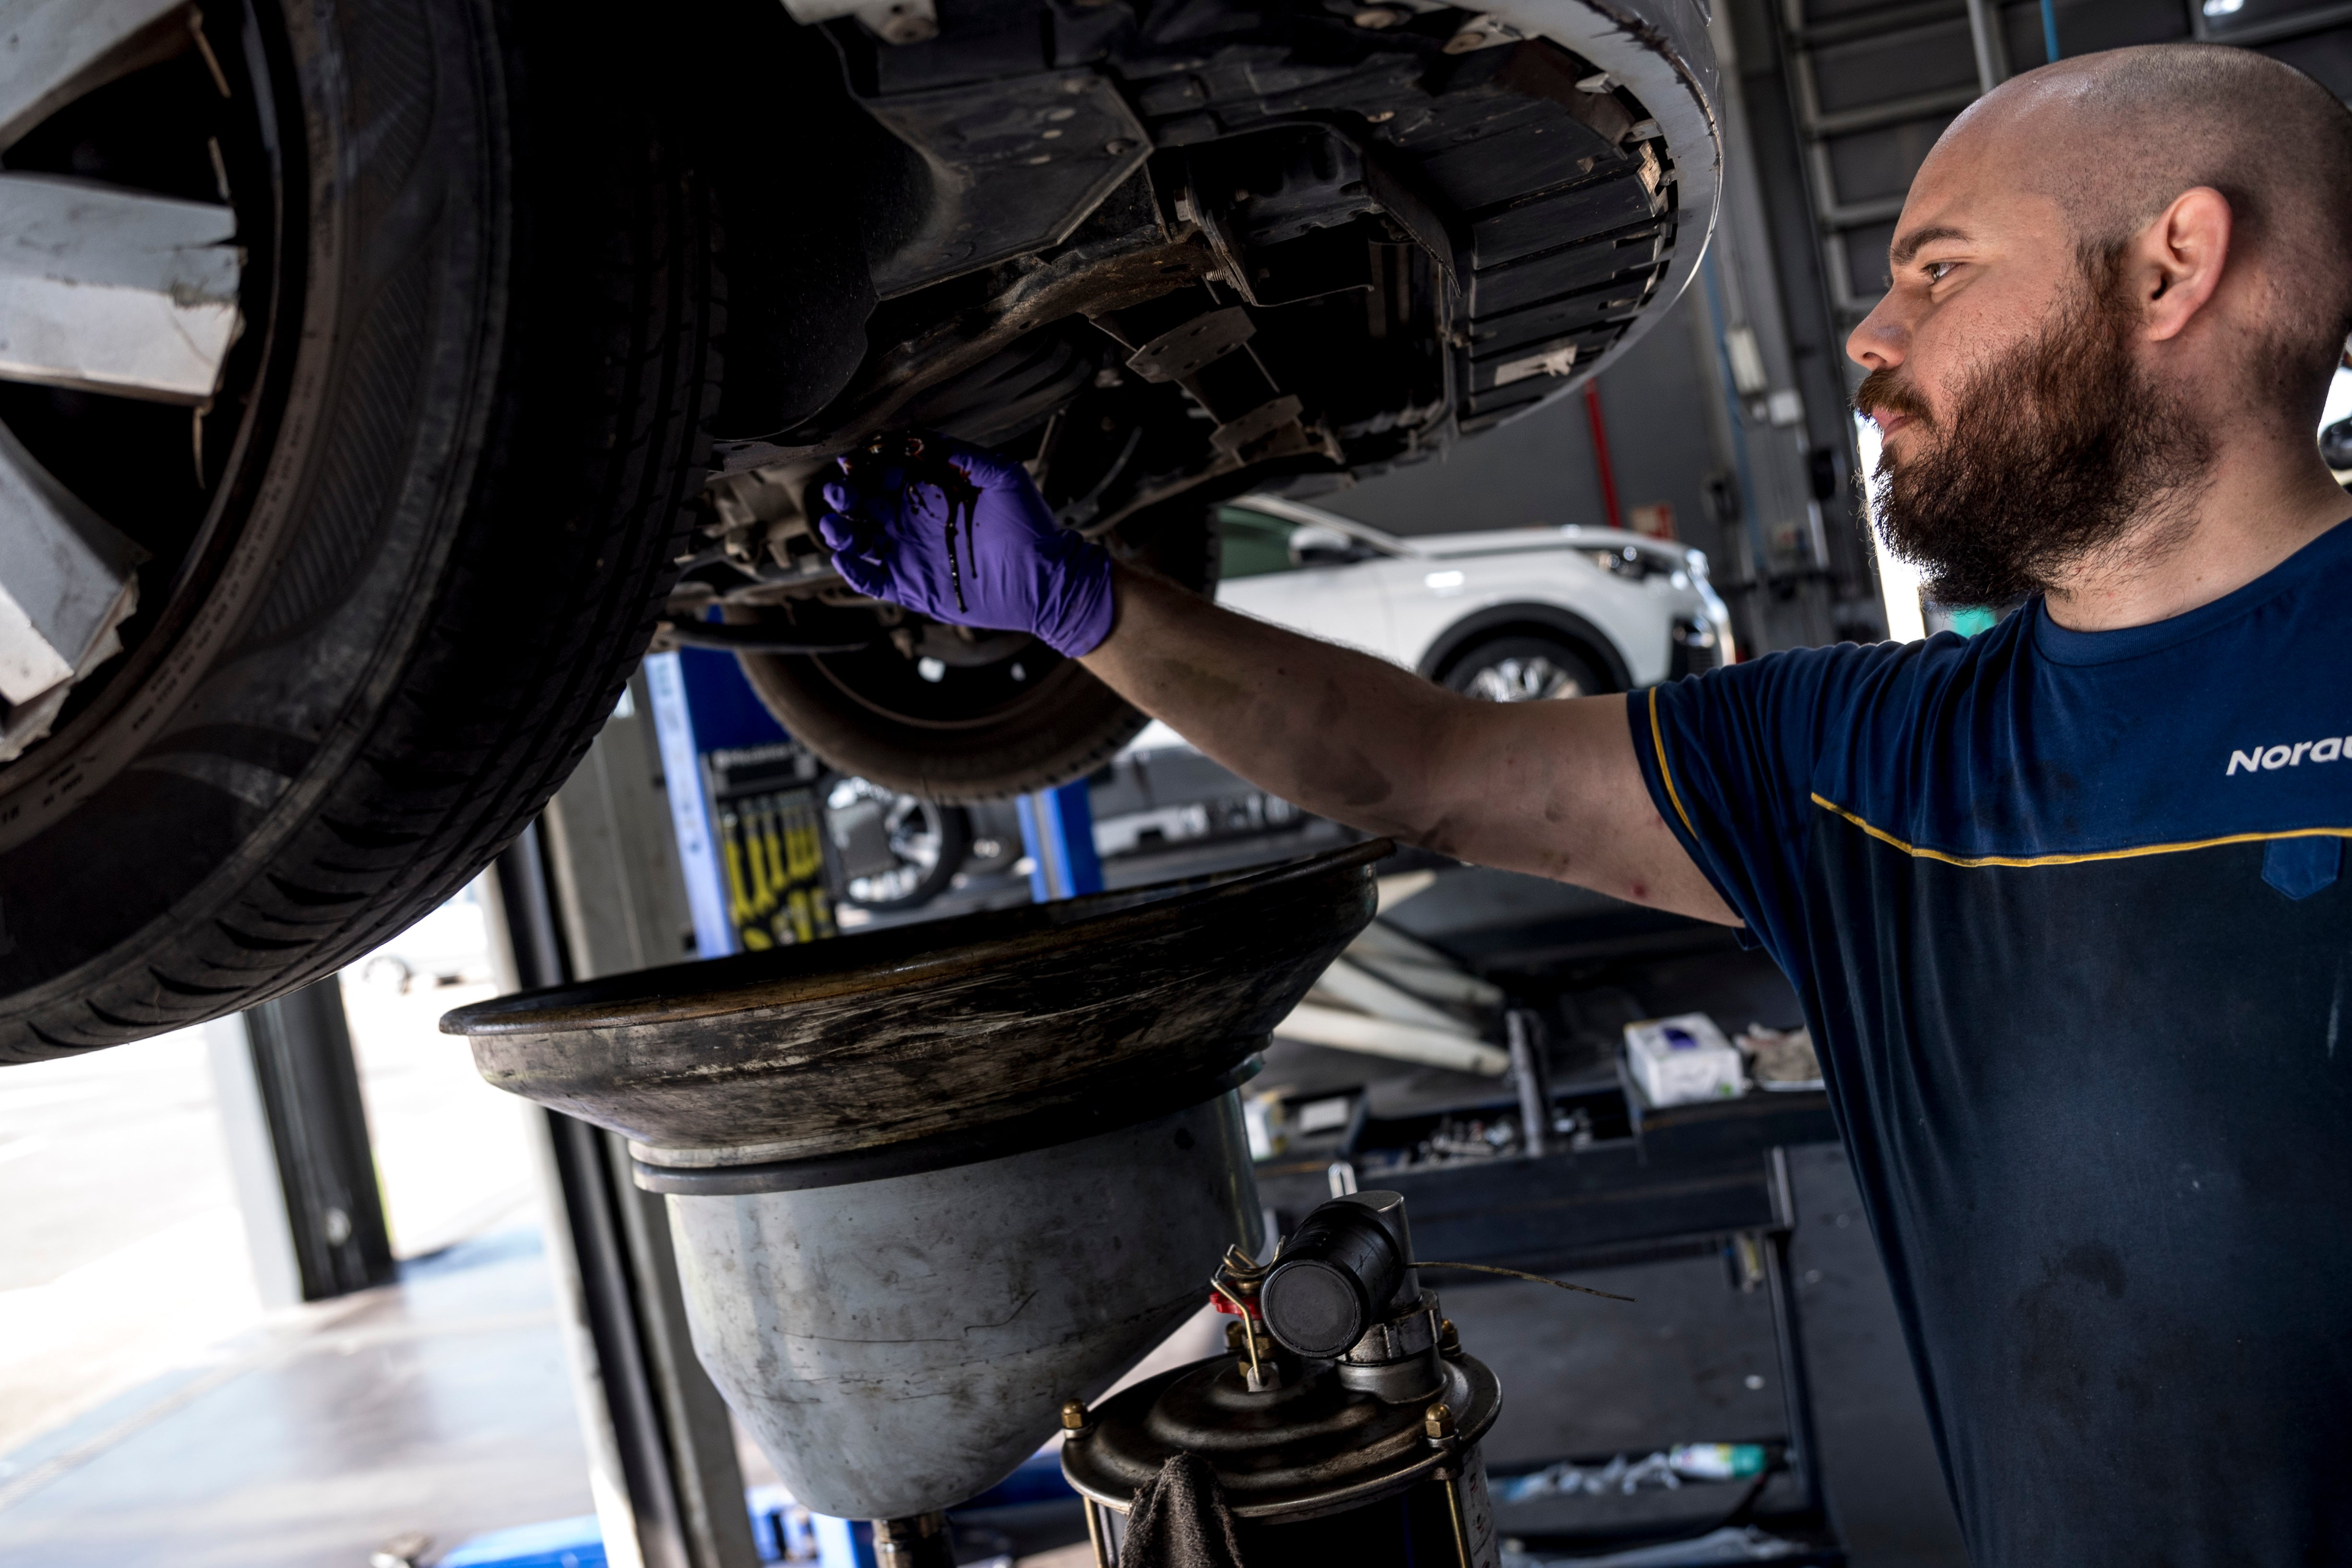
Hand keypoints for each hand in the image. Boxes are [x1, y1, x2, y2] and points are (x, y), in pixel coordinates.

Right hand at [815, 435, 1116, 658]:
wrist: (1047, 576)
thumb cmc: (1029, 523)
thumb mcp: (1001, 475)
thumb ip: (961, 454)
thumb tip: (919, 437)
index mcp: (928, 491)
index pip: (883, 473)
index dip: (865, 466)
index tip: (853, 459)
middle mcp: (912, 520)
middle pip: (862, 504)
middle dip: (844, 495)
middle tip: (838, 489)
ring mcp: (908, 553)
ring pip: (859, 540)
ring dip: (839, 530)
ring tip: (833, 522)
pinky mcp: (910, 587)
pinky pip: (871, 579)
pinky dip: (852, 570)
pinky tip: (845, 557)